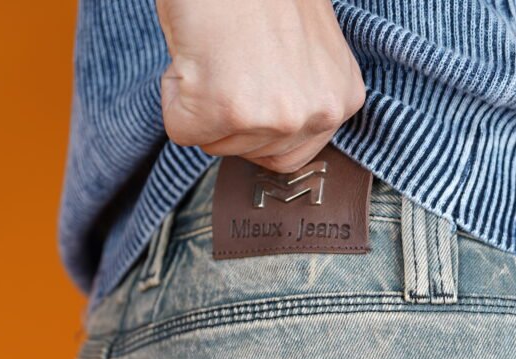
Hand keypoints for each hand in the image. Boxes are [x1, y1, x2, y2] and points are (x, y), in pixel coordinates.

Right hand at [156, 0, 365, 173]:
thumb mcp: (305, 48)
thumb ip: (299, 94)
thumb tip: (272, 128)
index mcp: (342, 98)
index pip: (288, 154)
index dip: (257, 123)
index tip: (250, 82)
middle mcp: (317, 113)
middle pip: (252, 153)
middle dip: (229, 115)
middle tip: (230, 58)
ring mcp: (275, 115)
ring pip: (217, 144)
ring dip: (202, 101)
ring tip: (215, 50)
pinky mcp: (227, 110)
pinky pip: (182, 128)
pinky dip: (174, 93)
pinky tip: (194, 53)